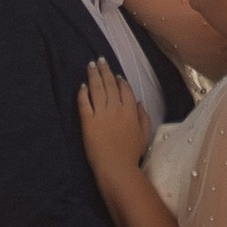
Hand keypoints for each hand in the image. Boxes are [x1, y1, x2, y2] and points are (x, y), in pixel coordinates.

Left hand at [78, 58, 149, 180]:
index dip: (120, 81)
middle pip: (109, 85)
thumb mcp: (144, 134)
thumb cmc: (131, 153)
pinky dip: (82, 93)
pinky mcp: (87, 121)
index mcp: (130, 111)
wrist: (116, 167)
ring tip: (91, 66)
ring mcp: (101, 114)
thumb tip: (139, 102)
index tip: (116, 75)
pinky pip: (84, 103)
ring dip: (93, 76)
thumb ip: (143, 116)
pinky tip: (82, 86)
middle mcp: (115, 108)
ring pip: (97, 89)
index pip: (125, 90)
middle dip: (105, 70)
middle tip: (100, 59)